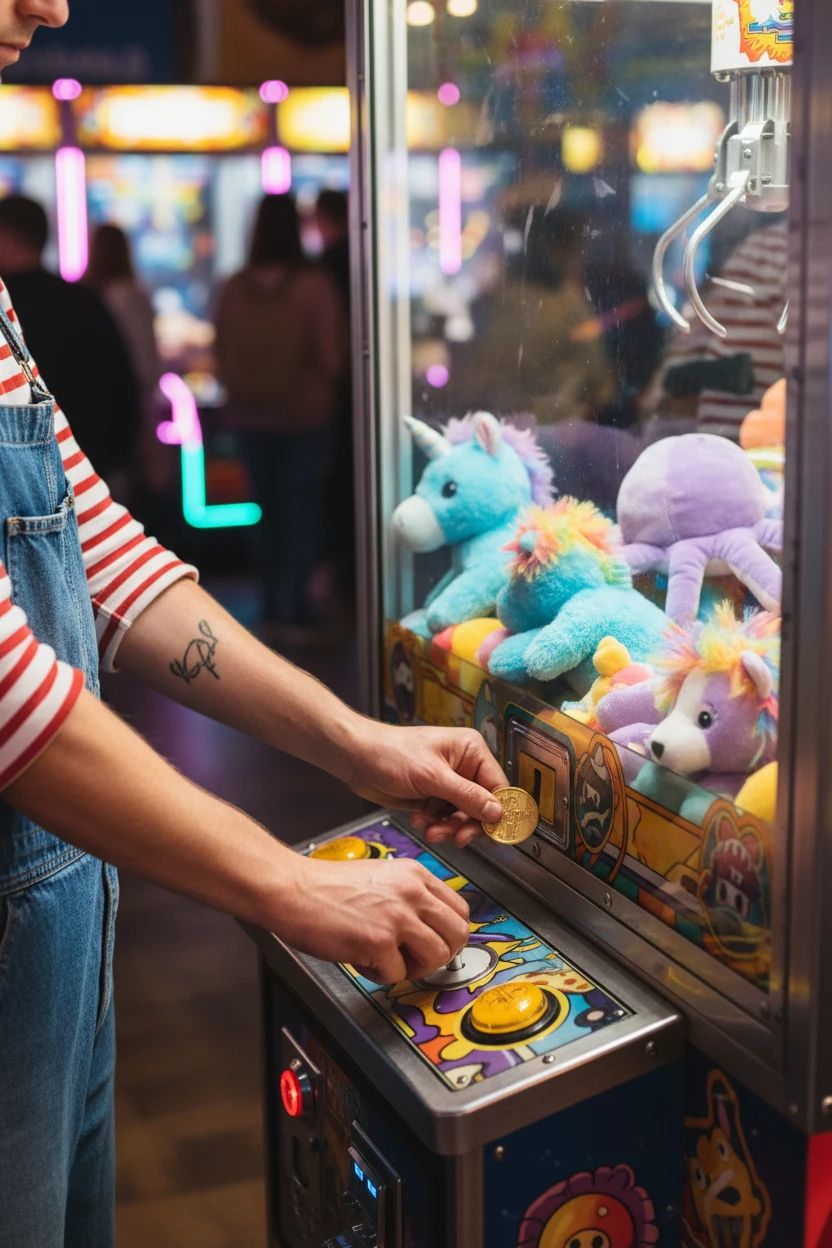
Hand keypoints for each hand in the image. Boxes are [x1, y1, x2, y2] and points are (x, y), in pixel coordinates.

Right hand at [278, 855, 470, 983]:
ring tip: (388, 960)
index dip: (449, 933)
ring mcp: (397, 916)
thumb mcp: (382, 877)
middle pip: (458, 934)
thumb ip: (410, 896)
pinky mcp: (379, 941)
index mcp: (415, 874)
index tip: (435, 943)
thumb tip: (432, 928)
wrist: (291, 889)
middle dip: (440, 954)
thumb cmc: (326, 886)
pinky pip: (398, 974)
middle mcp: (412, 892)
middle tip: (416, 959)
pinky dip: (380, 974)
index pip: (460, 909)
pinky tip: (362, 959)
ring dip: (415, 968)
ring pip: (438, 956)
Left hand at [344, 721, 506, 847]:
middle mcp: (463, 767)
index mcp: (470, 751)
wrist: (356, 759)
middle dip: (467, 824)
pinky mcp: (433, 798)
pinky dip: (434, 825)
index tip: (497, 834)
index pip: (498, 786)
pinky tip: (419, 820)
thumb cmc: (390, 753)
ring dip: (448, 827)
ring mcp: (448, 784)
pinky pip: (445, 819)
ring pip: (463, 817)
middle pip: (483, 806)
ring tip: (430, 829)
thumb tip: (497, 812)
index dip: (499, 811)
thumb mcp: (432, 776)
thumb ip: (467, 796)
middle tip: (456, 837)